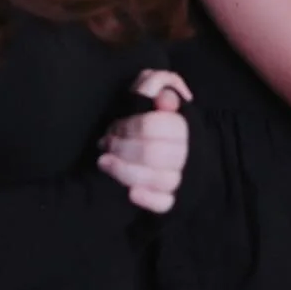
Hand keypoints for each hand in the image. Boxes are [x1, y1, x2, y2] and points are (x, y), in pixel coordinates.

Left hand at [97, 69, 192, 212]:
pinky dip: (146, 198)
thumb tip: (163, 96)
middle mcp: (186, 153)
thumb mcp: (160, 99)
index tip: (114, 128)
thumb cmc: (164, 127)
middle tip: (106, 144)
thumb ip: (160, 85)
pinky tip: (131, 193)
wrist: (186, 162)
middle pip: (152, 152)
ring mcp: (181, 179)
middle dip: (122, 148)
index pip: (154, 126)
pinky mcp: (174, 202)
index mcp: (185, 126)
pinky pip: (163, 204)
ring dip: (125, 171)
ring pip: (157, 179)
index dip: (129, 126)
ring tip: (104, 162)